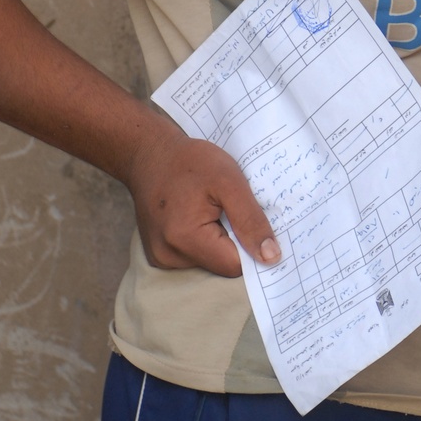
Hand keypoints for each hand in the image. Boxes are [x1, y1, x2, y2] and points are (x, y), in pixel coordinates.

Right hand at [124, 124, 279, 277]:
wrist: (149, 154)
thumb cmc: (190, 162)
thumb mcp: (229, 181)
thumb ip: (251, 220)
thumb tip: (271, 257)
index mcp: (185, 239)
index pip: (235, 265)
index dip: (251, 247)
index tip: (254, 223)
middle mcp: (168, 257)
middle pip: (221, 266)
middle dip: (235, 242)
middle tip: (232, 210)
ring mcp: (161, 258)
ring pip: (209, 263)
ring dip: (219, 241)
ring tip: (212, 210)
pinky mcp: (159, 254)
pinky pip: (195, 257)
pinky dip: (204, 241)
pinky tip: (200, 217)